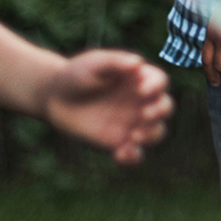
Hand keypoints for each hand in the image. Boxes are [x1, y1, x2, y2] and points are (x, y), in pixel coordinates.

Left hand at [41, 51, 172, 165]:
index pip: (159, 82)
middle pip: (165, 107)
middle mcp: (141, 102)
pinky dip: (133, 158)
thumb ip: (115, 62)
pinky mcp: (119, 142)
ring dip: (151, 135)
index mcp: (140, 79)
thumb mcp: (94, 63)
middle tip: (143, 114)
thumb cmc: (77, 74)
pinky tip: (120, 154)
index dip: (156, 86)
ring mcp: (132, 123)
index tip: (142, 90)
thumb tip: (138, 64)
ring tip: (133, 136)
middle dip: (159, 112)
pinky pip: (136, 154)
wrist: (55, 97)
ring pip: (156, 132)